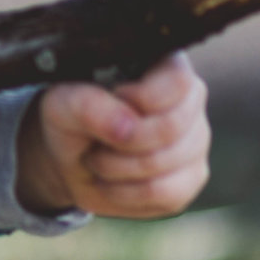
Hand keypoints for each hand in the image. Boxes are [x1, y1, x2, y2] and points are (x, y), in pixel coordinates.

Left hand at [15, 51, 210, 218]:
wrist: (71, 158)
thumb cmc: (71, 118)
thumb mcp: (62, 103)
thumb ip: (88, 105)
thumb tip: (127, 128)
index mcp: (165, 65)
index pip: (177, 83)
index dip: (138, 100)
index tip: (110, 102)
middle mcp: (190, 101)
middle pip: (170, 128)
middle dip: (118, 143)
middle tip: (93, 140)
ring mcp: (197, 140)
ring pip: (165, 165)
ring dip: (115, 169)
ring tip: (98, 158)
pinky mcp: (192, 178)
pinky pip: (167, 194)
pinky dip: (126, 194)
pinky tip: (111, 182)